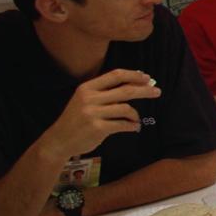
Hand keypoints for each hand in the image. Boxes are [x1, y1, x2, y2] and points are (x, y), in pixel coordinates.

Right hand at [44, 69, 161, 159]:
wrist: (58, 140)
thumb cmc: (76, 120)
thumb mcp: (85, 100)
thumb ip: (105, 93)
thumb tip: (135, 85)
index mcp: (87, 88)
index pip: (115, 75)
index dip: (134, 75)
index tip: (147, 78)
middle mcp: (89, 98)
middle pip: (125, 90)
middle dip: (144, 90)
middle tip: (157, 92)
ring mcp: (93, 113)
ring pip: (126, 108)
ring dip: (135, 115)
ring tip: (135, 119)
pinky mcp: (97, 128)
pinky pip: (123, 124)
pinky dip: (132, 126)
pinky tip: (133, 127)